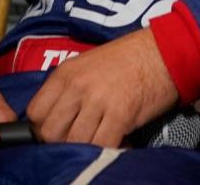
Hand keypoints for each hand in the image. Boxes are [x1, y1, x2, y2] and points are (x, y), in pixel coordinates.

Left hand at [26, 28, 178, 146]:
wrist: (164, 50)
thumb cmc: (128, 58)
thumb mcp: (87, 65)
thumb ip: (68, 89)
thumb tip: (55, 118)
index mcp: (66, 73)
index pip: (35, 112)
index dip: (42, 128)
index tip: (57, 131)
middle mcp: (78, 86)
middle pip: (50, 133)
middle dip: (61, 143)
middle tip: (77, 140)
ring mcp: (98, 101)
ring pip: (74, 142)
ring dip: (84, 148)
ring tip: (97, 141)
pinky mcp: (121, 114)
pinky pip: (102, 145)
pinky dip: (107, 150)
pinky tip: (116, 141)